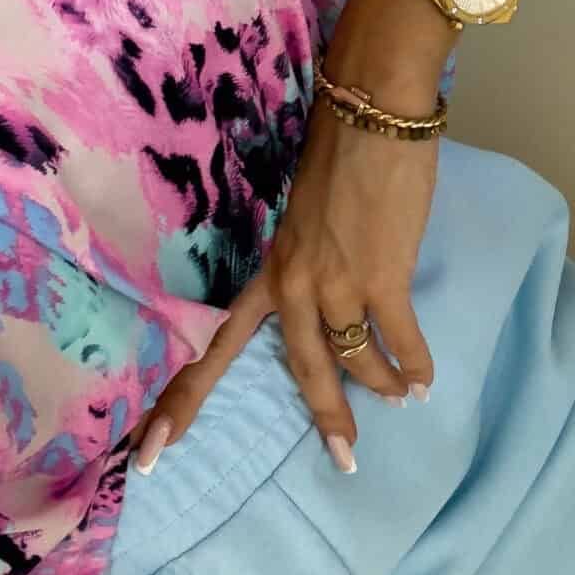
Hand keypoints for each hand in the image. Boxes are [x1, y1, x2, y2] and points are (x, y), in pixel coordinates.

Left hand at [126, 0, 456, 475]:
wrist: (371, 112)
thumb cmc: (341, 154)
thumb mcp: (305, 218)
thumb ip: (308, 261)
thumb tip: (329, 296)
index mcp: (266, 271)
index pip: (210, 347)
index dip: (179, 404)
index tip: (149, 455)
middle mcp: (290, 284)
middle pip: (300, 370)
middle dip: (328, 420)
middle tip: (344, 462)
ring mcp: (334, 283)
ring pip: (353, 360)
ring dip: (383, 385)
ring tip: (404, 397)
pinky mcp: (379, 276)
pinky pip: (397, 340)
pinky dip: (415, 363)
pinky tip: (425, 378)